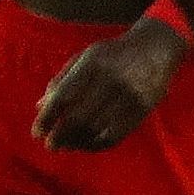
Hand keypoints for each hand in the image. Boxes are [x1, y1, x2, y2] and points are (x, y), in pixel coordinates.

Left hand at [34, 18, 184, 152]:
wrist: (157, 47)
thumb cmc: (114, 53)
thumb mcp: (85, 56)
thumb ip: (62, 79)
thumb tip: (40, 107)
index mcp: (92, 65)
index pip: (63, 97)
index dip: (47, 118)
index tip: (37, 133)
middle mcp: (110, 81)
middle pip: (79, 118)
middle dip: (60, 136)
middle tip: (50, 146)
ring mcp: (128, 97)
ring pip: (97, 129)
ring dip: (77, 142)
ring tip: (67, 146)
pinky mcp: (142, 109)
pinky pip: (116, 135)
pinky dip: (98, 144)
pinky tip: (88, 145)